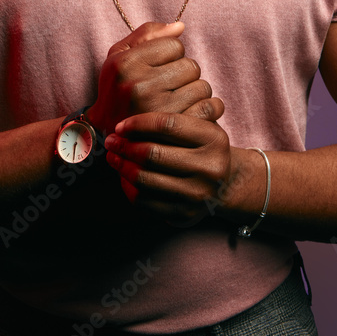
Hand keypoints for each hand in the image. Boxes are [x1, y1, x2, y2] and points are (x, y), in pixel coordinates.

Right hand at [87, 21, 214, 135]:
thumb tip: (180, 26)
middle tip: (169, 85)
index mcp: (126, 64)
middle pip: (191, 66)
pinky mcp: (172, 131)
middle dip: (184, 73)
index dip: (171, 55)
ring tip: (176, 99)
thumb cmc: (116, 89)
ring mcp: (156, 110)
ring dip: (194, 91)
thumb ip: (147, 35)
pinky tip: (186, 111)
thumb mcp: (120, 56)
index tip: (160, 67)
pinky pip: (205, 108)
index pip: (175, 45)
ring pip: (201, 87)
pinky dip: (202, 108)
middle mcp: (139, 86)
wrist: (105, 134)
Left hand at [103, 109, 231, 225]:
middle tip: (111, 141)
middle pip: (153, 154)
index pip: (167, 124)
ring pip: (145, 179)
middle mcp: (210, 167)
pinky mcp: (185, 213)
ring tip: (113, 156)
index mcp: (214, 139)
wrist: (225, 183)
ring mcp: (198, 194)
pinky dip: (128, 187)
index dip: (138, 123)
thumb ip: (169, 122)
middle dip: (125, 146)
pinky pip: (145, 201)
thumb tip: (124, 126)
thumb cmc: (203, 148)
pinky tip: (123, 176)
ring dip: (122, 166)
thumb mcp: (198, 128)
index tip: (121, 125)